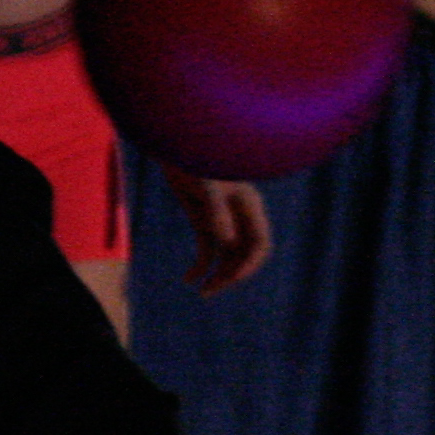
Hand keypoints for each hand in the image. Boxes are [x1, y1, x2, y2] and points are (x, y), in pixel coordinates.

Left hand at [162, 165, 271, 291]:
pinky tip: (188, 279)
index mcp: (249, 207)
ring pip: (227, 255)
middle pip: (243, 254)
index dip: (249, 263)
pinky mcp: (202, 218)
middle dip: (230, 274)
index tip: (232, 278)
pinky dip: (201, 264)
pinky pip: (208, 247)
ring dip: (217, 274)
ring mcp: (221, 218)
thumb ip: (216, 210)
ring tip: (203, 291)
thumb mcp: (207, 185)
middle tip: (211, 291)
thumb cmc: (196, 159)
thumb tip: (226, 241)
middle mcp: (239, 216)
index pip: (260, 244)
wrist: (175, 143)